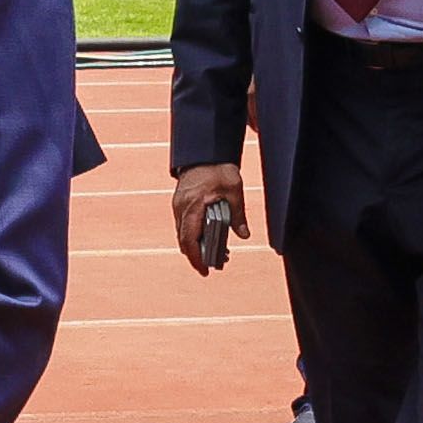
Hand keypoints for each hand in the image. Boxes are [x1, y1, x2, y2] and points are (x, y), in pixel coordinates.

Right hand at [169, 160, 250, 274]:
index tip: (205, 270)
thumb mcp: (234, 190)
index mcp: (193, 206)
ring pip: (183, 235)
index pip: (189, 239)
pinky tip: (209, 239)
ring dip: (197, 246)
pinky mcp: (180, 204)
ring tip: (217, 254)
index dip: (196, 257)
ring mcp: (178, 207)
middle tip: (213, 266)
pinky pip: (184, 226)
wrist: (204, 152)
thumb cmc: (218, 168)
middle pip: (184, 241)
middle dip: (197, 256)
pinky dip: (195, 236)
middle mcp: (181, 209)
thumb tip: (243, 235)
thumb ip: (238, 214)